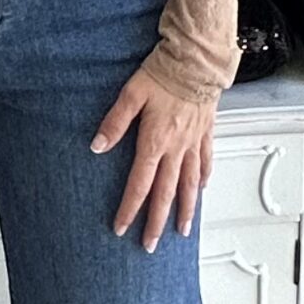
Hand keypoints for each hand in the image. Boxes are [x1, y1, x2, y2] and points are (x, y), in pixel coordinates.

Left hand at [90, 67, 217, 252]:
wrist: (196, 59)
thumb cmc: (164, 73)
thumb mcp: (131, 94)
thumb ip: (114, 123)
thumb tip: (97, 145)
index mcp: (155, 142)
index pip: (139, 184)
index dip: (129, 209)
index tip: (121, 228)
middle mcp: (177, 148)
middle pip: (166, 194)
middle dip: (157, 222)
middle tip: (151, 244)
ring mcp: (194, 143)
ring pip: (190, 184)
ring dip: (185, 210)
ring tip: (182, 230)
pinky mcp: (206, 133)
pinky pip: (206, 162)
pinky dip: (204, 179)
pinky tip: (202, 189)